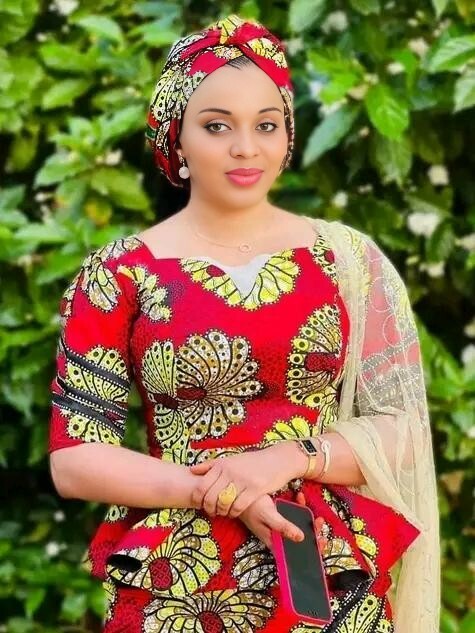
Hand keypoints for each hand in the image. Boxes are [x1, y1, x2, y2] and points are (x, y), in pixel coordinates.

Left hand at [190, 442, 306, 517]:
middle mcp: (230, 472)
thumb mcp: (230, 460)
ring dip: (222, 512)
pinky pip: (238, 506)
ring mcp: (242, 481)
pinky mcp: (255, 489)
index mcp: (222, 465)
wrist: (277, 460)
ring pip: (223, 503)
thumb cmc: (251, 462)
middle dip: (209, 509)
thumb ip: (211, 465)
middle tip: (213, 512)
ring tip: (224, 512)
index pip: (201, 486)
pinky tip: (235, 512)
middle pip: (210, 497)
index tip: (201, 504)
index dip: (198, 499)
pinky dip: (234, 512)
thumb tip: (192, 470)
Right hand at [239, 493, 327, 552]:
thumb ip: (283, 527)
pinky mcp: (277, 515)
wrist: (236, 491)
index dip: (310, 551)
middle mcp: (277, 536)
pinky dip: (298, 507)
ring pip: (297, 526)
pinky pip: (291, 513)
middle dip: (312, 533)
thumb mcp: (268, 515)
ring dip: (307, 519)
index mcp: (275, 542)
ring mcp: (277, 525)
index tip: (321, 541)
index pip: (295, 554)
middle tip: (319, 522)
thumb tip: (301, 538)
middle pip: (299, 540)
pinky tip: (299, 496)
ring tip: (312, 510)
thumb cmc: (250, 505)